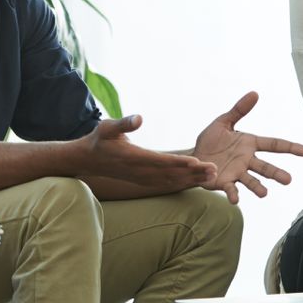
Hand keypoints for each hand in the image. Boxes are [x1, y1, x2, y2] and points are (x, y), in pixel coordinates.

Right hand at [73, 115, 216, 192]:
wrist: (88, 161)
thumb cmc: (99, 140)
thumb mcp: (107, 127)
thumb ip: (124, 123)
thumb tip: (139, 118)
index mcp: (133, 157)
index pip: (161, 160)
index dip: (179, 162)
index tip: (196, 161)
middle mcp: (140, 171)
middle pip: (171, 173)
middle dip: (193, 173)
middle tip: (214, 170)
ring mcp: (142, 178)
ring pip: (171, 181)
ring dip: (191, 180)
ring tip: (212, 176)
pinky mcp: (144, 181)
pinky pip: (166, 184)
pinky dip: (182, 184)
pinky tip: (196, 182)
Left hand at [192, 92, 302, 203]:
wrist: (194, 156)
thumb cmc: (211, 140)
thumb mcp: (223, 122)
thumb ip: (239, 110)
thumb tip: (254, 93)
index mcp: (249, 144)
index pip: (274, 145)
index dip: (290, 148)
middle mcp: (247, 160)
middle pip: (265, 167)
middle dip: (276, 174)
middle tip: (288, 180)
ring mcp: (237, 173)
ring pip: (252, 181)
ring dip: (258, 188)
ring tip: (264, 194)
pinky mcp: (224, 182)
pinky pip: (231, 189)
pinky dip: (233, 195)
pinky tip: (235, 200)